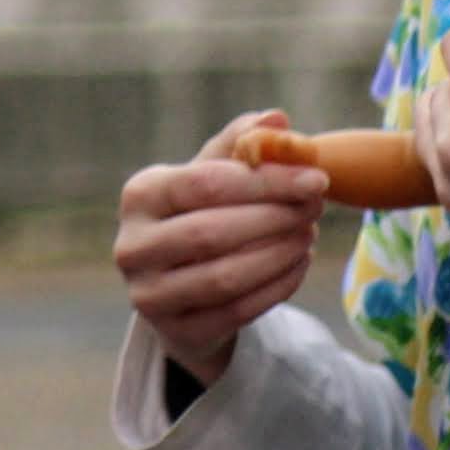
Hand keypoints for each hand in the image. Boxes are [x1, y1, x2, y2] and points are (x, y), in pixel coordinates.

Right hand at [114, 107, 330, 386]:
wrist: (178, 291)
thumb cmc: (199, 217)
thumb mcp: (211, 177)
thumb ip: (240, 147)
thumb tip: (277, 118)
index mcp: (139, 195)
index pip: (203, 184)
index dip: (264, 181)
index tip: (317, 177)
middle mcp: (132, 246)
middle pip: (212, 232)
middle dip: (274, 218)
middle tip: (316, 207)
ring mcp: (149, 294)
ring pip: (224, 276)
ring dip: (278, 254)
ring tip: (310, 234)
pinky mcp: (176, 332)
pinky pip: (237, 311)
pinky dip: (277, 286)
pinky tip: (299, 264)